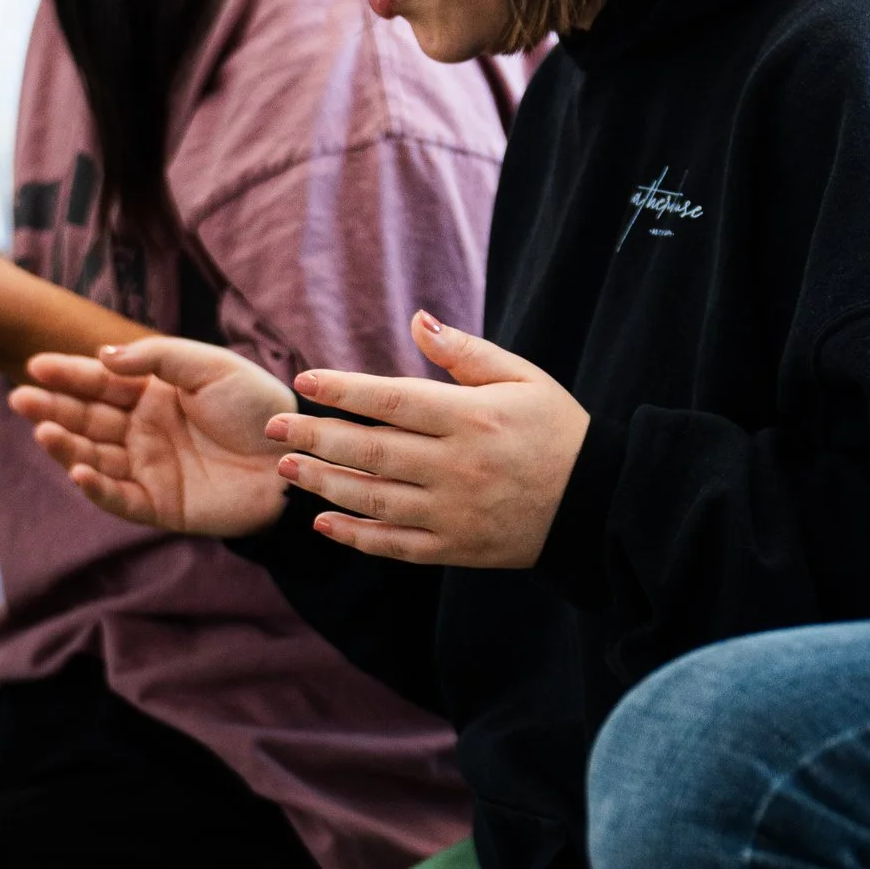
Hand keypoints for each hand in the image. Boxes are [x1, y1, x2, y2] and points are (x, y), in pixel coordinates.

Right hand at [11, 336, 290, 537]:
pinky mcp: (160, 504)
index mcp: (154, 395)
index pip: (101, 383)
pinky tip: (79, 470)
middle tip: (21, 398)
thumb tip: (102, 356)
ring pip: (95, 456)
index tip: (36, 365)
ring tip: (43, 431)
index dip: (69, 374)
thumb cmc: (258, 406)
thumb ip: (156, 358)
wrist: (296, 455)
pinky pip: (119, 498)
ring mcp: (149, 468)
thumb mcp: (209, 366)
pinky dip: (97, 487)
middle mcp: (144, 431)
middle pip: (88, 419)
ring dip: (67, 445)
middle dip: (53, 408)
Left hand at [267, 312, 588, 567]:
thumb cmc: (557, 430)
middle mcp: (456, 466)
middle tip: (272, 429)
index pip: (393, 400)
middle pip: (370, 450)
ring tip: (285, 470)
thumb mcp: (524, 378)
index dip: (343, 390)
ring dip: (323, 484)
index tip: (304, 380)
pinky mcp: (456, 548)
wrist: (597, 502)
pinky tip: (323, 521)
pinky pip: (395, 545)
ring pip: (373, 498)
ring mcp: (453, 512)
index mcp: (471, 417)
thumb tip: (417, 320)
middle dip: (314, 438)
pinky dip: (356, 536)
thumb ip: (466, 353)